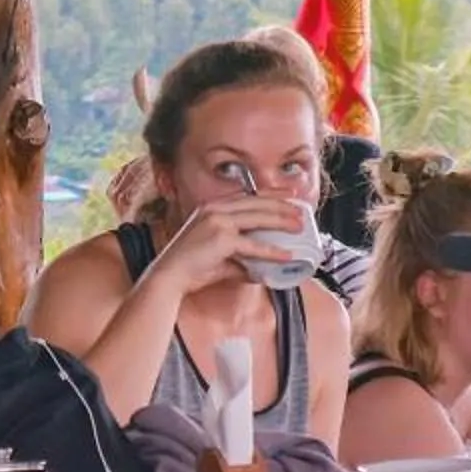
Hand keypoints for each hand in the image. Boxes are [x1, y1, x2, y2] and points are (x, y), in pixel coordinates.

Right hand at [148, 196, 298, 293]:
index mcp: (211, 207)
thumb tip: (259, 273)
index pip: (247, 195)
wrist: (169, 277)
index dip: (271, 194)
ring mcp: (217, 221)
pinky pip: (253, 244)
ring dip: (282, 220)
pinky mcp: (221, 239)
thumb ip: (240, 261)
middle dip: (282, 205)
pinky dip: (271, 251)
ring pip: (258, 217)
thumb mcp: (218, 258)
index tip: (290, 195)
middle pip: (256, 201)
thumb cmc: (190, 269)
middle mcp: (214, 209)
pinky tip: (286, 255)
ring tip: (299, 227)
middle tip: (302, 212)